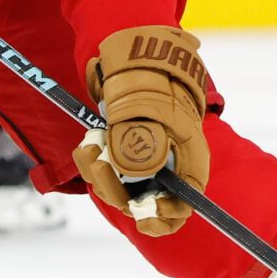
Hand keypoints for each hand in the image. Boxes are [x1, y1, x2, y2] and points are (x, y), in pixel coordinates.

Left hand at [72, 26, 211, 236]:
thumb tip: (128, 173)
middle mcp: (169, 168)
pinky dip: (94, 164)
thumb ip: (138, 148)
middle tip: (99, 162)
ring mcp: (146, 163)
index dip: (162, 220)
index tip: (140, 214)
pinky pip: (107, 174)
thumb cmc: (150, 83)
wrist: (139, 58)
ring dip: (98, 174)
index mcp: (188, 162)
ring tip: (90, 145)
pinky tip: (88, 145)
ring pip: (119, 189)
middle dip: (114, 188)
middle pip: (143, 203)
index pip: (181, 209)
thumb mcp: (146, 114)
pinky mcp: (125, 157)